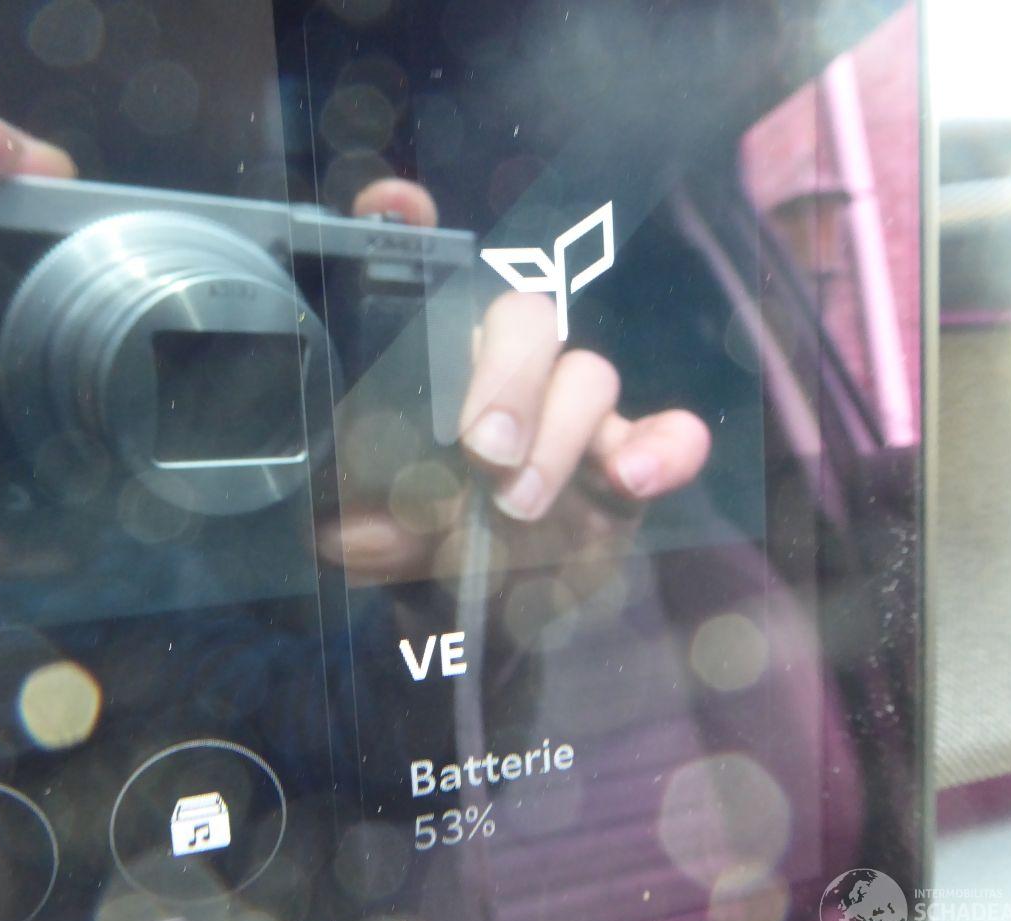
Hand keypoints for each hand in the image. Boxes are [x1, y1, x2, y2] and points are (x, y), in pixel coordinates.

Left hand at [318, 179, 710, 582]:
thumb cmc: (410, 547)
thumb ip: (348, 502)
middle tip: (482, 452)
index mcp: (434, 367)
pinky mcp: (623, 473)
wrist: (466, 618)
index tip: (399, 212)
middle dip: (507, 377)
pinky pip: (668, 437)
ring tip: (518, 506)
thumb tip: (342, 510)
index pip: (424, 278)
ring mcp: (571, 421)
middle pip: (525, 319)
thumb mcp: (356, 527)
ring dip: (559, 435)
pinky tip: (635, 476)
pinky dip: (666, 446)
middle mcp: (506, 374)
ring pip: (590, 376)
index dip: (408, 229)